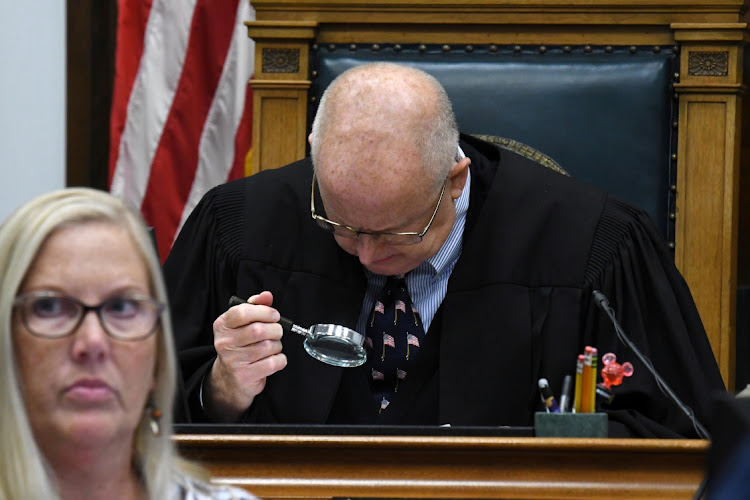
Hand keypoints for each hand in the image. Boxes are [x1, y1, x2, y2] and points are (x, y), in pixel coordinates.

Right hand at [205, 291, 287, 421]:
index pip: (243, 312)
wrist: (229, 379)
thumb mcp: (242, 324)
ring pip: (268, 346)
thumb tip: (267, 296)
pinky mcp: (244, 376)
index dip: (264, 311)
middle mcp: (224, 343)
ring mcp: (233, 361)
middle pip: (259, 330)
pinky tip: (273, 359)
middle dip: (275, 330)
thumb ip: (255, 307)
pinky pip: (273, 363)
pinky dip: (280, 360)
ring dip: (277, 346)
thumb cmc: (240, 346)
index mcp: (222, 326)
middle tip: (276, 332)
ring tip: (272, 347)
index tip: (274, 315)